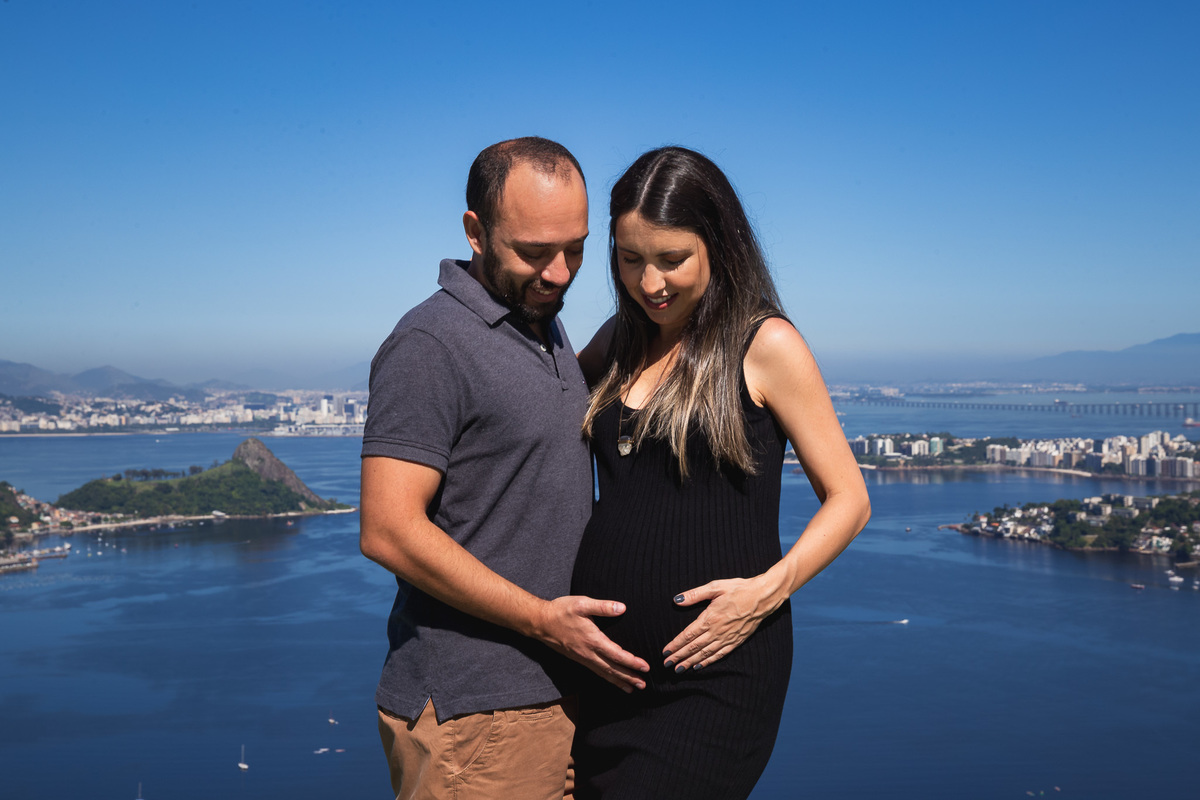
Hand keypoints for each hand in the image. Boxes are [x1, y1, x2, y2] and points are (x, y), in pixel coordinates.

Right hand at [534, 596, 649, 691]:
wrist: (540, 622)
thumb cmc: (560, 611)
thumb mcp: (582, 604)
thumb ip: (602, 607)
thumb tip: (622, 608)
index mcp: (592, 639)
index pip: (616, 654)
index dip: (632, 662)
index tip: (645, 667)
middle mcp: (588, 653)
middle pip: (612, 669)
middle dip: (629, 677)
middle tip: (643, 685)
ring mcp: (583, 658)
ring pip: (604, 673)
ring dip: (619, 681)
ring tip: (632, 689)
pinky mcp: (578, 659)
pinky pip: (596, 671)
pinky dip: (607, 678)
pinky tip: (612, 680)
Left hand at [662, 576, 782, 671]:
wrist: (762, 597)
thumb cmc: (739, 589)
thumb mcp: (715, 586)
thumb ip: (695, 594)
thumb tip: (677, 600)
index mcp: (710, 618)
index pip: (688, 635)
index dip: (676, 644)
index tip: (665, 652)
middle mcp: (717, 631)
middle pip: (694, 647)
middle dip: (679, 657)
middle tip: (667, 664)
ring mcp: (727, 638)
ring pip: (705, 653)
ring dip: (691, 662)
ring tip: (679, 669)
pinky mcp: (736, 641)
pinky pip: (719, 654)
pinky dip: (708, 662)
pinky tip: (699, 666)